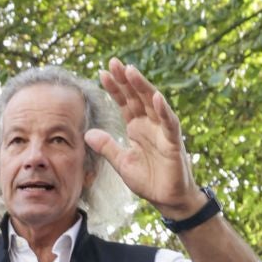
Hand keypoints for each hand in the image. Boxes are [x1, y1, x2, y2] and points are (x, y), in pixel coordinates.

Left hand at [87, 59, 201, 217]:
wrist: (167, 200)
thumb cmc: (149, 180)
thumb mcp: (121, 163)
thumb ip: (107, 147)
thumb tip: (88, 132)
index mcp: (137, 128)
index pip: (124, 103)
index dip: (114, 88)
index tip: (101, 72)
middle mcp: (150, 125)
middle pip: (137, 97)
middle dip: (126, 79)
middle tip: (114, 62)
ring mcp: (163, 132)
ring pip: (153, 104)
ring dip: (142, 87)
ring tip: (131, 71)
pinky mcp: (174, 143)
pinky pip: (169, 123)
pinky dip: (163, 110)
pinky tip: (155, 97)